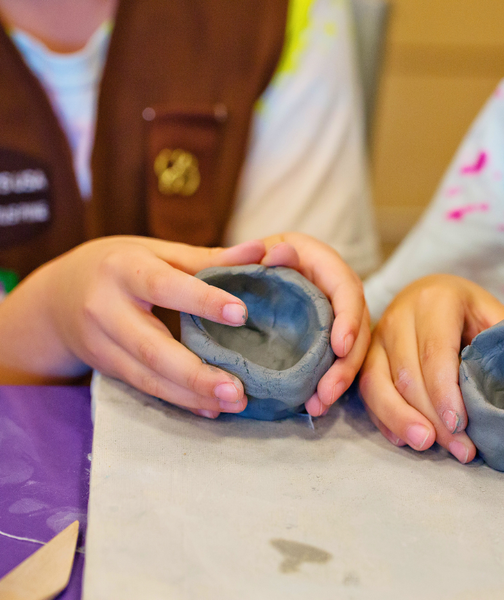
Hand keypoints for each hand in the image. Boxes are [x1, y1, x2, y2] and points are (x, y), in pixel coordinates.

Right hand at [0, 236, 267, 417]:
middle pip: (152, 347)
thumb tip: (260, 252)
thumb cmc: (122, 265)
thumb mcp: (158, 252)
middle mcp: (106, 308)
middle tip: (239, 388)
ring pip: (148, 376)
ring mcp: (101, 343)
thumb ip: (208, 258)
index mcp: (124, 269)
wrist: (58, 293)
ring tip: (234, 403)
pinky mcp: (105, 368)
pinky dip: (180, 400)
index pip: (164, 286)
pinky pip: (145, 388)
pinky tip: (210, 408)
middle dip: (196, 372)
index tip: (241, 313)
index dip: (203, 300)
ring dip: (192, 394)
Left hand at [258, 233, 370, 416]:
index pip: (348, 293)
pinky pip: (338, 364)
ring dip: (339, 382)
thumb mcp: (266, 248)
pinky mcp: (333, 341)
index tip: (340, 347)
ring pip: (352, 353)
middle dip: (346, 365)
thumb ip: (267, 251)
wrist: (269, 267)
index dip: (347, 320)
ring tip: (319, 406)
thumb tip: (277, 255)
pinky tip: (315, 405)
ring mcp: (342, 321)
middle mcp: (344, 296)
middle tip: (327, 393)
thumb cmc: (267, 256)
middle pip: (358, 332)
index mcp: (331, 268)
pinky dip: (329, 385)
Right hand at [359, 274, 503, 462]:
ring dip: (402, 421)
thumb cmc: (468, 311)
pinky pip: (367, 392)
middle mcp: (399, 315)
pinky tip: (405, 439)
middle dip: (432, 417)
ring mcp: (377, 336)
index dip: (445, 392)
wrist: (428, 293)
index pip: (434, 352)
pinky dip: (385, 419)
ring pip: (379, 384)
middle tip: (460, 450)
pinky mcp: (365, 356)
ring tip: (426, 446)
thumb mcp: (491, 314)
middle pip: (408, 374)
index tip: (461, 425)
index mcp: (435, 301)